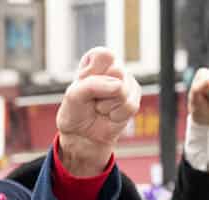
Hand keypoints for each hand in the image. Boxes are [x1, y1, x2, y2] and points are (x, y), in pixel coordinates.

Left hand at [56, 48, 140, 175]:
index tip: (82, 84)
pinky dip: (115, 115)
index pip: (103, 55)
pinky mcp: (134, 98)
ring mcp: (126, 82)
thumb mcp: (73, 95)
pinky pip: (129, 106)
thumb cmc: (75, 112)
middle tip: (92, 99)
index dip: (91, 73)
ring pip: (122, 91)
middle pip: (117, 71)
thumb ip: (92, 85)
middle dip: (100, 91)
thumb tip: (119, 87)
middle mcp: (114, 68)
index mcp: (96, 60)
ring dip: (107, 105)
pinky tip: (110, 115)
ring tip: (100, 108)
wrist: (82, 136)